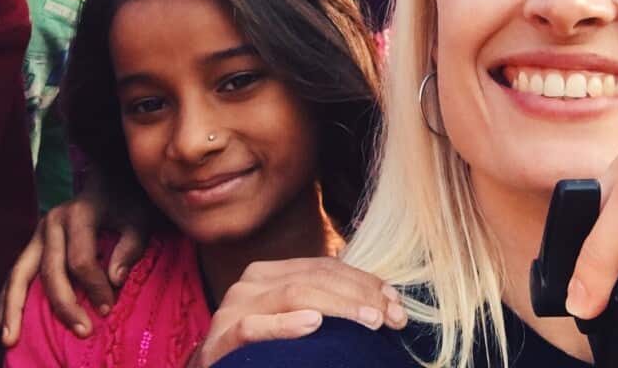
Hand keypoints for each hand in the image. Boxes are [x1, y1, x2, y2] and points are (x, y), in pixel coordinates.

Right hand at [0, 179, 148, 345]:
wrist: (107, 181)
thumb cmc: (125, 204)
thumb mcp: (138, 219)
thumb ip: (130, 247)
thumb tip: (115, 280)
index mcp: (78, 214)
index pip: (82, 259)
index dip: (95, 287)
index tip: (108, 309)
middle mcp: (52, 222)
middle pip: (50, 270)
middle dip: (64, 304)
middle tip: (81, 331)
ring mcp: (37, 234)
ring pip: (19, 273)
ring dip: (13, 308)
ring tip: (10, 339)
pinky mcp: (32, 244)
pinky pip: (14, 274)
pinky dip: (5, 298)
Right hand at [185, 257, 407, 367]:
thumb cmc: (261, 349)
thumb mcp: (293, 320)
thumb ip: (325, 304)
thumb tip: (384, 302)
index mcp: (270, 273)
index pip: (325, 268)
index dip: (364, 281)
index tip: (396, 303)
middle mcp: (250, 283)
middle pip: (314, 279)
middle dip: (360, 296)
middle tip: (392, 317)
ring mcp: (234, 309)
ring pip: (292, 295)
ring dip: (338, 307)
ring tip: (369, 320)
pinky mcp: (221, 339)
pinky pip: (255, 327)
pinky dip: (286, 325)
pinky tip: (314, 324)